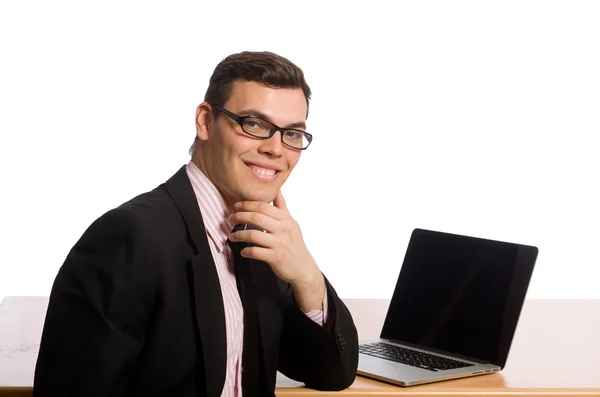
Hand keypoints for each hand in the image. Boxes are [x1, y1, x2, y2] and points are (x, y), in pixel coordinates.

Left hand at [229, 190, 324, 310]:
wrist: (303, 268)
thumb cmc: (295, 244)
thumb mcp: (291, 223)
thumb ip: (282, 207)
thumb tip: (277, 189)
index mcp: (286, 219)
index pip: (264, 206)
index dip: (247, 204)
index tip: (237, 206)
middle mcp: (284, 229)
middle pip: (257, 217)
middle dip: (240, 216)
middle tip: (231, 218)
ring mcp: (280, 243)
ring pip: (253, 234)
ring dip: (239, 234)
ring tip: (232, 236)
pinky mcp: (276, 257)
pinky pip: (256, 252)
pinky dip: (246, 251)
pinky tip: (243, 251)